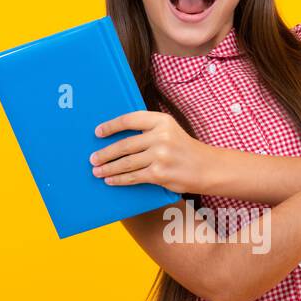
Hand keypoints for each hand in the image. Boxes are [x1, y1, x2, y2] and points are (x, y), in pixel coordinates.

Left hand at [90, 110, 211, 193]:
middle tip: (93, 158)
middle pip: (124, 145)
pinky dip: (119, 179)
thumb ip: (148, 131)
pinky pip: (134, 177)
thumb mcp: (170, 131)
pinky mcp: (160, 174)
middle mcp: (161, 136)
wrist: (207, 168)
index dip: (111, 126)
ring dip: (108, 168)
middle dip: (105, 153)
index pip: (130, 120)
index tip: (98, 132)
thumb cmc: (184, 149)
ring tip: (97, 171)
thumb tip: (117, 139)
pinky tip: (110, 180)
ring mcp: (160, 155)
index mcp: (162, 121)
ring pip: (126, 162)